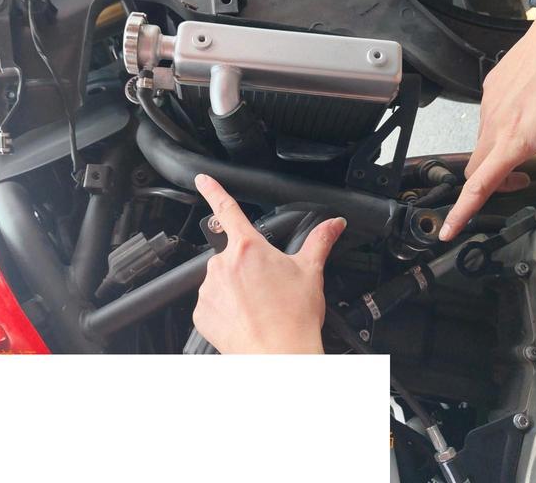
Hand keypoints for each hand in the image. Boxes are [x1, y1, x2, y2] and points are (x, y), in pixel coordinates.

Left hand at [192, 174, 345, 353]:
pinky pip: (210, 303)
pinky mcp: (201, 313)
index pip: (227, 209)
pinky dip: (224, 308)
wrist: (279, 356)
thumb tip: (333, 224)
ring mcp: (209, 289)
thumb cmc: (294, 317)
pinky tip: (244, 318)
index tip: (202, 179)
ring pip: (220, 279)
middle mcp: (223, 264)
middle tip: (265, 286)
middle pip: (231, 254)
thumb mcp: (311, 272)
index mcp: (249, 248)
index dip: (213, 190)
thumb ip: (319, 241)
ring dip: (234, 287)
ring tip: (257, 306)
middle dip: (245, 265)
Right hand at [439, 6, 535, 240]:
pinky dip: (502, 129)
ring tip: (535, 141)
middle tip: (523, 180)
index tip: (447, 229)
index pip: (479, 185)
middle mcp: (497, 123)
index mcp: (519, 138)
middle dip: (493, 184)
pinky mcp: (491, 87)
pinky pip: (488, 119)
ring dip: (499, 156)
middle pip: (476, 170)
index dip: (462, 212)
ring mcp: (490, 104)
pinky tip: (531, 112)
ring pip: (482, 145)